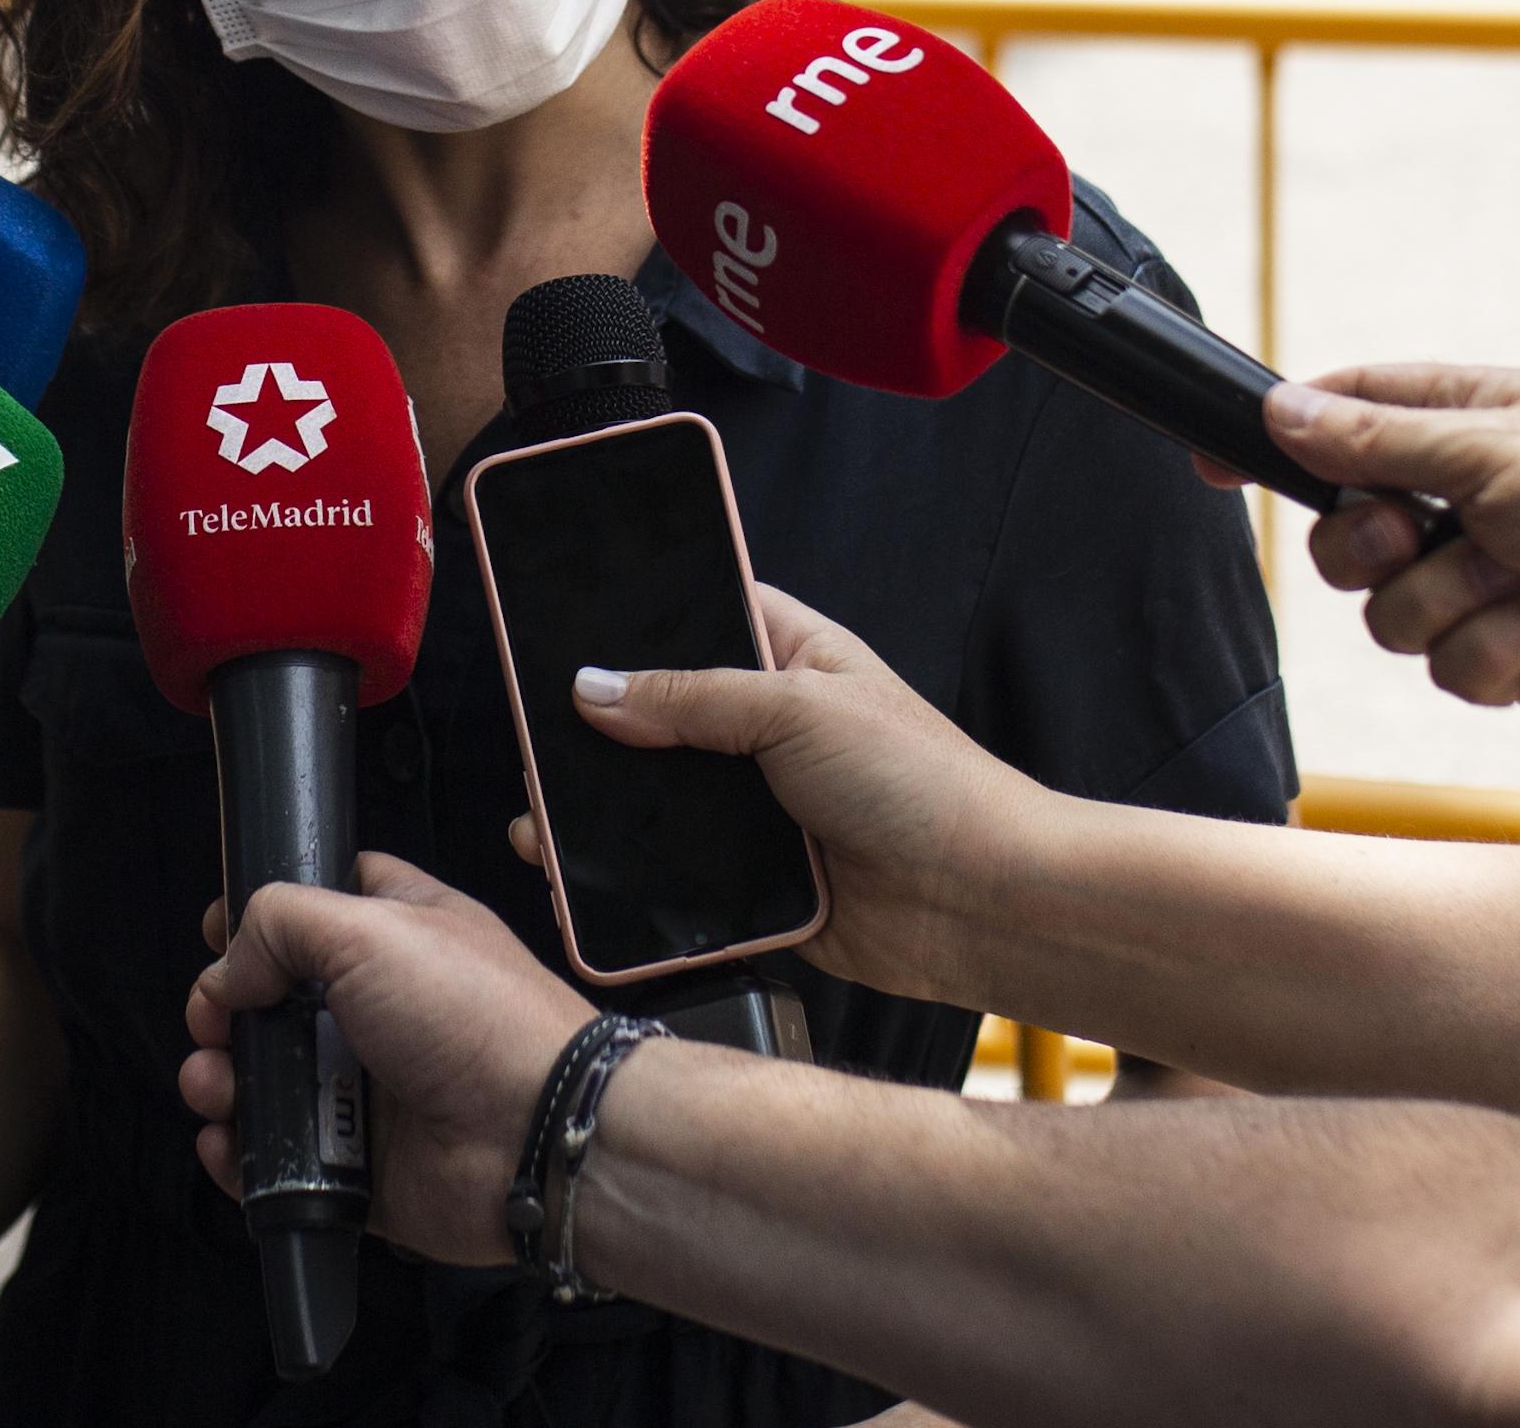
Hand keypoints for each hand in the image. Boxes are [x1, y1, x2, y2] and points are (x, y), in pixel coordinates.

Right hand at [180, 856, 587, 1266]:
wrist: (534, 1136)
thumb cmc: (476, 1017)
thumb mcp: (372, 927)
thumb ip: (282, 924)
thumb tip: (230, 968)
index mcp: (400, 934)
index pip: (323, 905)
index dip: (266, 915)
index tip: (218, 932)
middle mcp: (383, 1010)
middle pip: (278, 1001)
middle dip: (227, 1011)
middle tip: (212, 1022)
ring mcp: (371, 1090)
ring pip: (272, 1083)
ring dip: (225, 1081)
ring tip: (214, 1085)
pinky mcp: (362, 1166)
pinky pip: (285, 1161)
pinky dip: (244, 1156)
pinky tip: (227, 1143)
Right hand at [544, 585, 1034, 1005]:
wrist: (984, 902)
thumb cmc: (924, 784)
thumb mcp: (799, 709)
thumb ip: (692, 696)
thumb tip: (595, 688)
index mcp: (793, 660)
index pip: (701, 616)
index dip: (637, 621)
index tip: (564, 626)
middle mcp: (771, 731)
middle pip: (664, 718)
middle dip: (603, 731)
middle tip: (534, 735)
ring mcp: (762, 809)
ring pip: (663, 803)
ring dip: (609, 812)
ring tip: (539, 816)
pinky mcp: (758, 883)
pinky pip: (680, 878)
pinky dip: (635, 881)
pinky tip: (581, 878)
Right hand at [1260, 365, 1519, 740]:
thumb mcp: (1497, 446)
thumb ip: (1380, 440)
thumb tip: (1285, 410)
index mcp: (1470, 426)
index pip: (1345, 421)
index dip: (1281, 439)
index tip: (1217, 461)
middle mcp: (1473, 503)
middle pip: (1347, 534)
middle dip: (1373, 544)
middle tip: (1420, 533)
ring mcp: (1493, 583)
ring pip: (1391, 614)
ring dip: (1455, 601)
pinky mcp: (1519, 657)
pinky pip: (1452, 668)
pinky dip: (1501, 648)